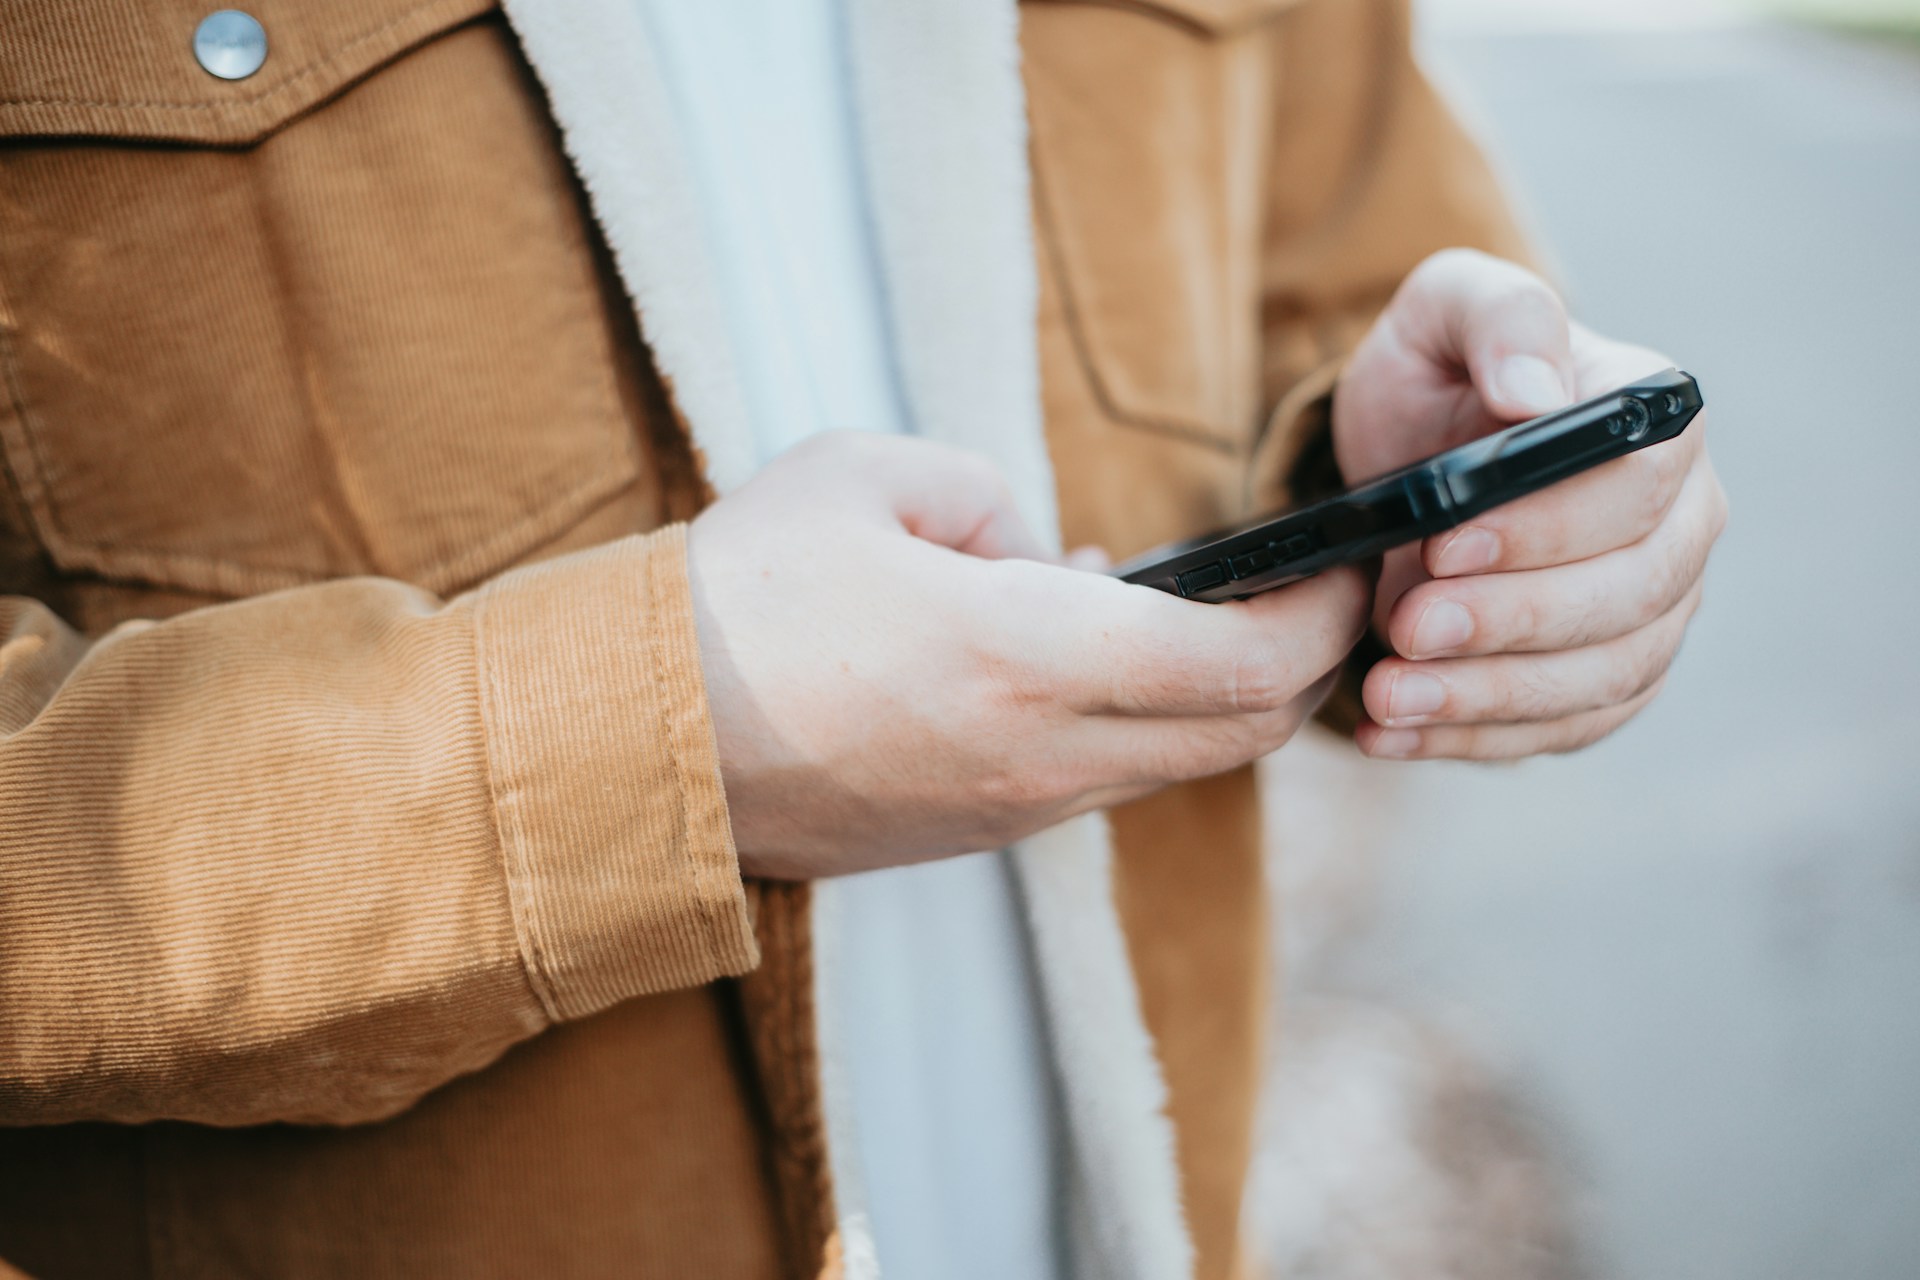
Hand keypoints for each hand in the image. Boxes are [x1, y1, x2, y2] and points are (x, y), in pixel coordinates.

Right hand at [686, 432, 1370, 877]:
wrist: (636, 744)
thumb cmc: (740, 595)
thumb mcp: (867, 476)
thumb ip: (991, 497)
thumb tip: (1047, 554)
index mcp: (1026, 652)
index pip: (1242, 662)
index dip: (1320, 615)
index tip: (1346, 565)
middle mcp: (1040, 754)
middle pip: (1239, 733)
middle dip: (1302, 665)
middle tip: (1312, 594)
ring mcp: (1012, 811)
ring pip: (1174, 765)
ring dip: (1216, 698)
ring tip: (1199, 612)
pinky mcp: (974, 836)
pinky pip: (1100, 782)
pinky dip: (1138, 724)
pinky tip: (1094, 659)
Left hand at [1331, 249, 1727, 759]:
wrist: (1412, 460)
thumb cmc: (1441, 377)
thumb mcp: (1443, 313)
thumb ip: (1497, 320)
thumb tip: (1535, 392)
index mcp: (1658, 424)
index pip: (1638, 486)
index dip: (1546, 526)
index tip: (1443, 545)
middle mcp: (1681, 522)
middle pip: (1632, 594)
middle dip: (1512, 621)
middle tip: (1405, 630)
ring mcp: (1654, 610)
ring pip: (1605, 676)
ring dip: (1489, 697)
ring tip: (1386, 695)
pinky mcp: (1608, 678)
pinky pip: (1567, 728)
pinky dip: (1478, 740)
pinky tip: (1395, 737)